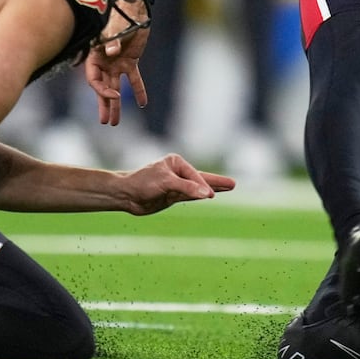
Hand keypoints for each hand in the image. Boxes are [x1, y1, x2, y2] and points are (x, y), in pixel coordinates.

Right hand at [83, 0, 149, 125]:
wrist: (133, 8)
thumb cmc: (118, 16)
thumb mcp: (113, 29)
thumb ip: (111, 41)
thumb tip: (111, 52)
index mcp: (94, 56)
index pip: (94, 80)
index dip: (102, 90)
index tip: (115, 95)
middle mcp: (104, 63)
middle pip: (102, 88)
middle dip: (104, 105)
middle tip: (106, 122)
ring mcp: (116, 63)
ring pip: (115, 87)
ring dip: (116, 104)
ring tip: (115, 122)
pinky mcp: (131, 61)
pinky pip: (134, 79)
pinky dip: (138, 90)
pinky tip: (142, 104)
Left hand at [119, 153, 234, 215]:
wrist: (126, 195)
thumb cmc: (142, 183)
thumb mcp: (166, 183)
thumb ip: (187, 188)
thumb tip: (207, 194)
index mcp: (176, 162)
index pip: (195, 176)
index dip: (203, 186)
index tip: (210, 196)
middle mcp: (178, 172)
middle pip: (201, 178)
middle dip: (217, 182)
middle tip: (233, 184)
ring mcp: (176, 185)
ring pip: (198, 188)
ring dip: (212, 189)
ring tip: (229, 187)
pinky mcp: (173, 196)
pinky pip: (191, 196)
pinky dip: (201, 196)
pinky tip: (211, 195)